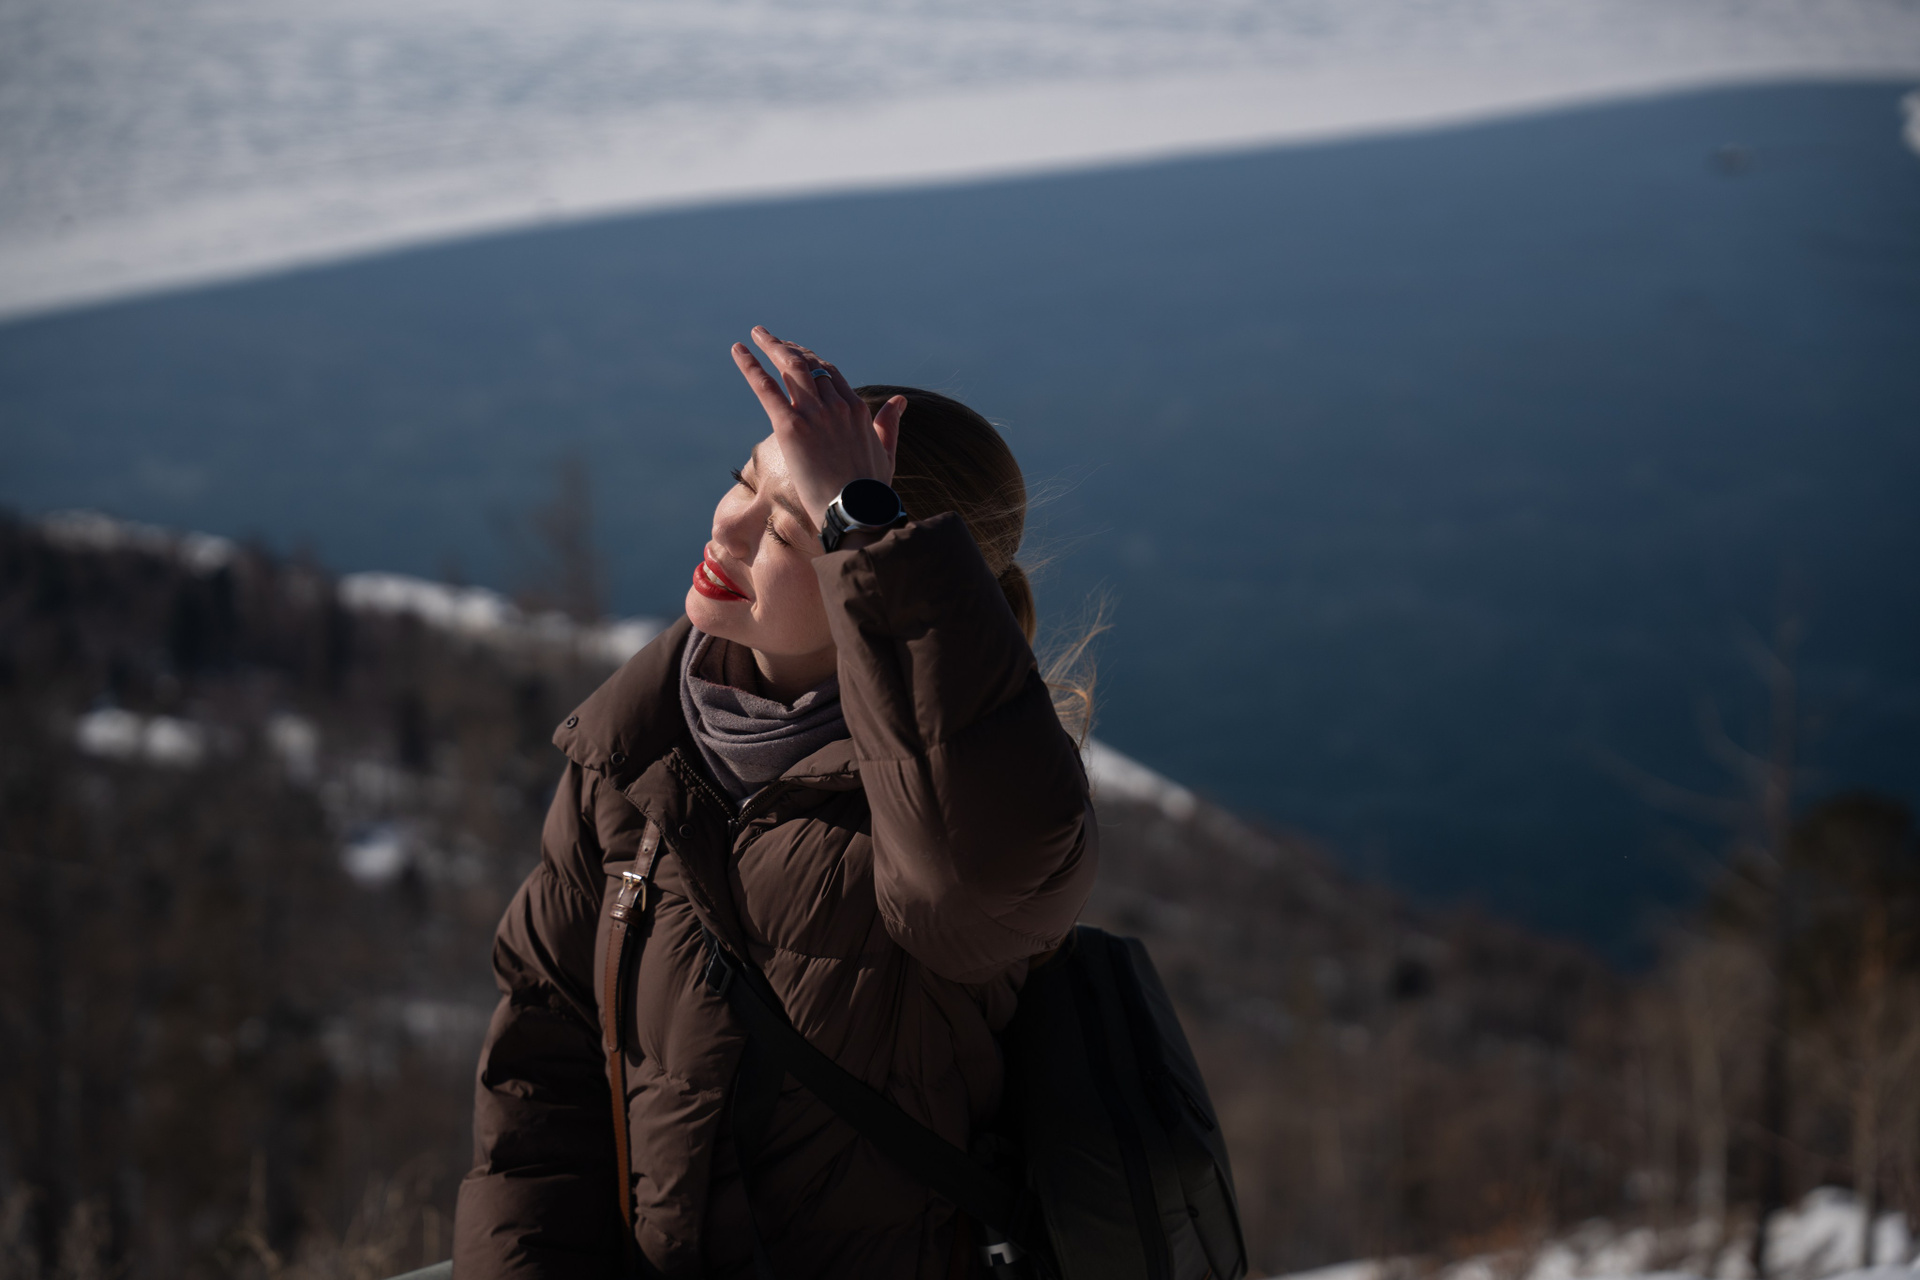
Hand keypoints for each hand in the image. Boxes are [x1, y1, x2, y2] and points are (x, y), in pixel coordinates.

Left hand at [731, 327, 905, 529]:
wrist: (856, 512)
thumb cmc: (871, 492)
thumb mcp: (887, 452)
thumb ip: (890, 423)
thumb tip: (900, 400)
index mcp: (858, 409)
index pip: (831, 374)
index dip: (812, 361)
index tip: (798, 354)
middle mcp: (837, 405)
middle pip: (810, 365)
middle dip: (790, 348)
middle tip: (772, 339)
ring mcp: (814, 414)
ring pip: (790, 367)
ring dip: (772, 347)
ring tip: (757, 335)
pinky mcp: (791, 427)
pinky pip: (766, 388)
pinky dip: (750, 366)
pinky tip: (738, 350)